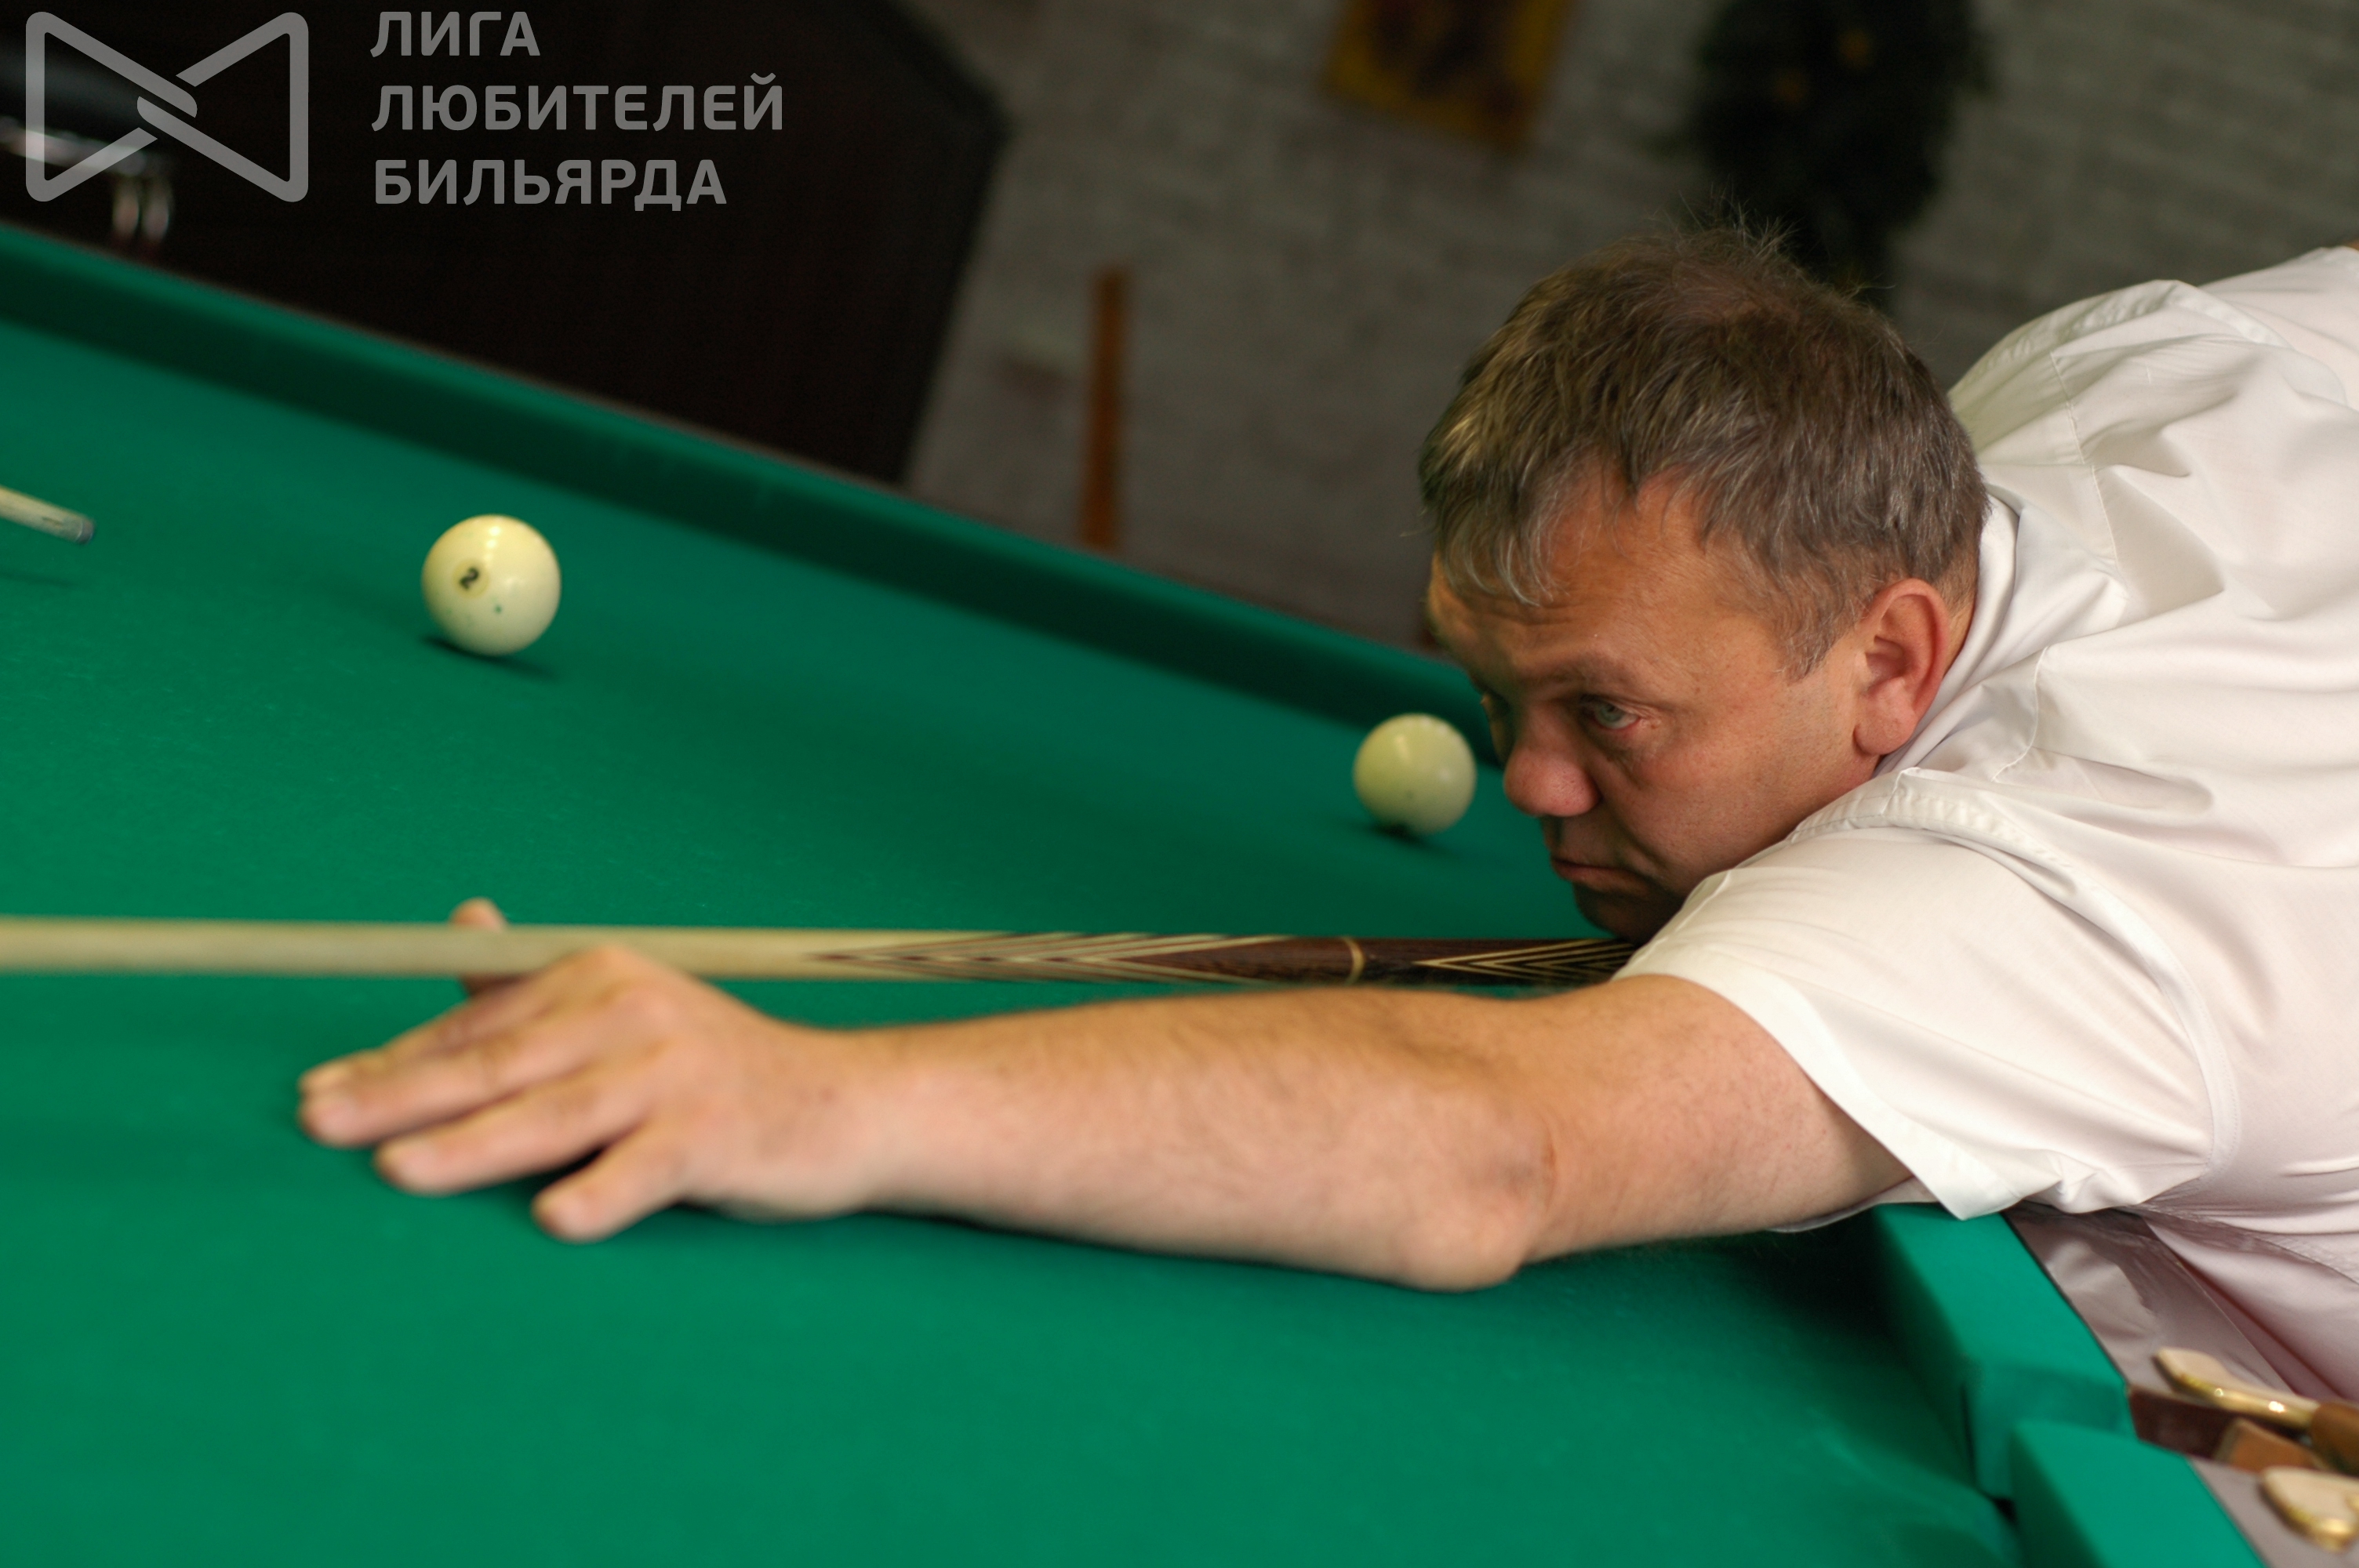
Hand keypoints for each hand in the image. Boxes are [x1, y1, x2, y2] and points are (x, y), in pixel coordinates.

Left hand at [298, 902, 901, 1240]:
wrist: (844, 1104)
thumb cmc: (710, 1072)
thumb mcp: (623, 1014)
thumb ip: (532, 989)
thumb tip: (459, 917)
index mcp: (598, 977)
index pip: (476, 1026)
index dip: (392, 1061)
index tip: (318, 1092)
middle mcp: (632, 1013)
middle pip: (498, 1063)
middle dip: (399, 1095)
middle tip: (320, 1123)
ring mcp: (675, 1074)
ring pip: (554, 1115)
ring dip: (473, 1147)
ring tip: (399, 1172)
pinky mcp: (717, 1134)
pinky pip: (646, 1168)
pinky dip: (602, 1193)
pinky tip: (556, 1219)